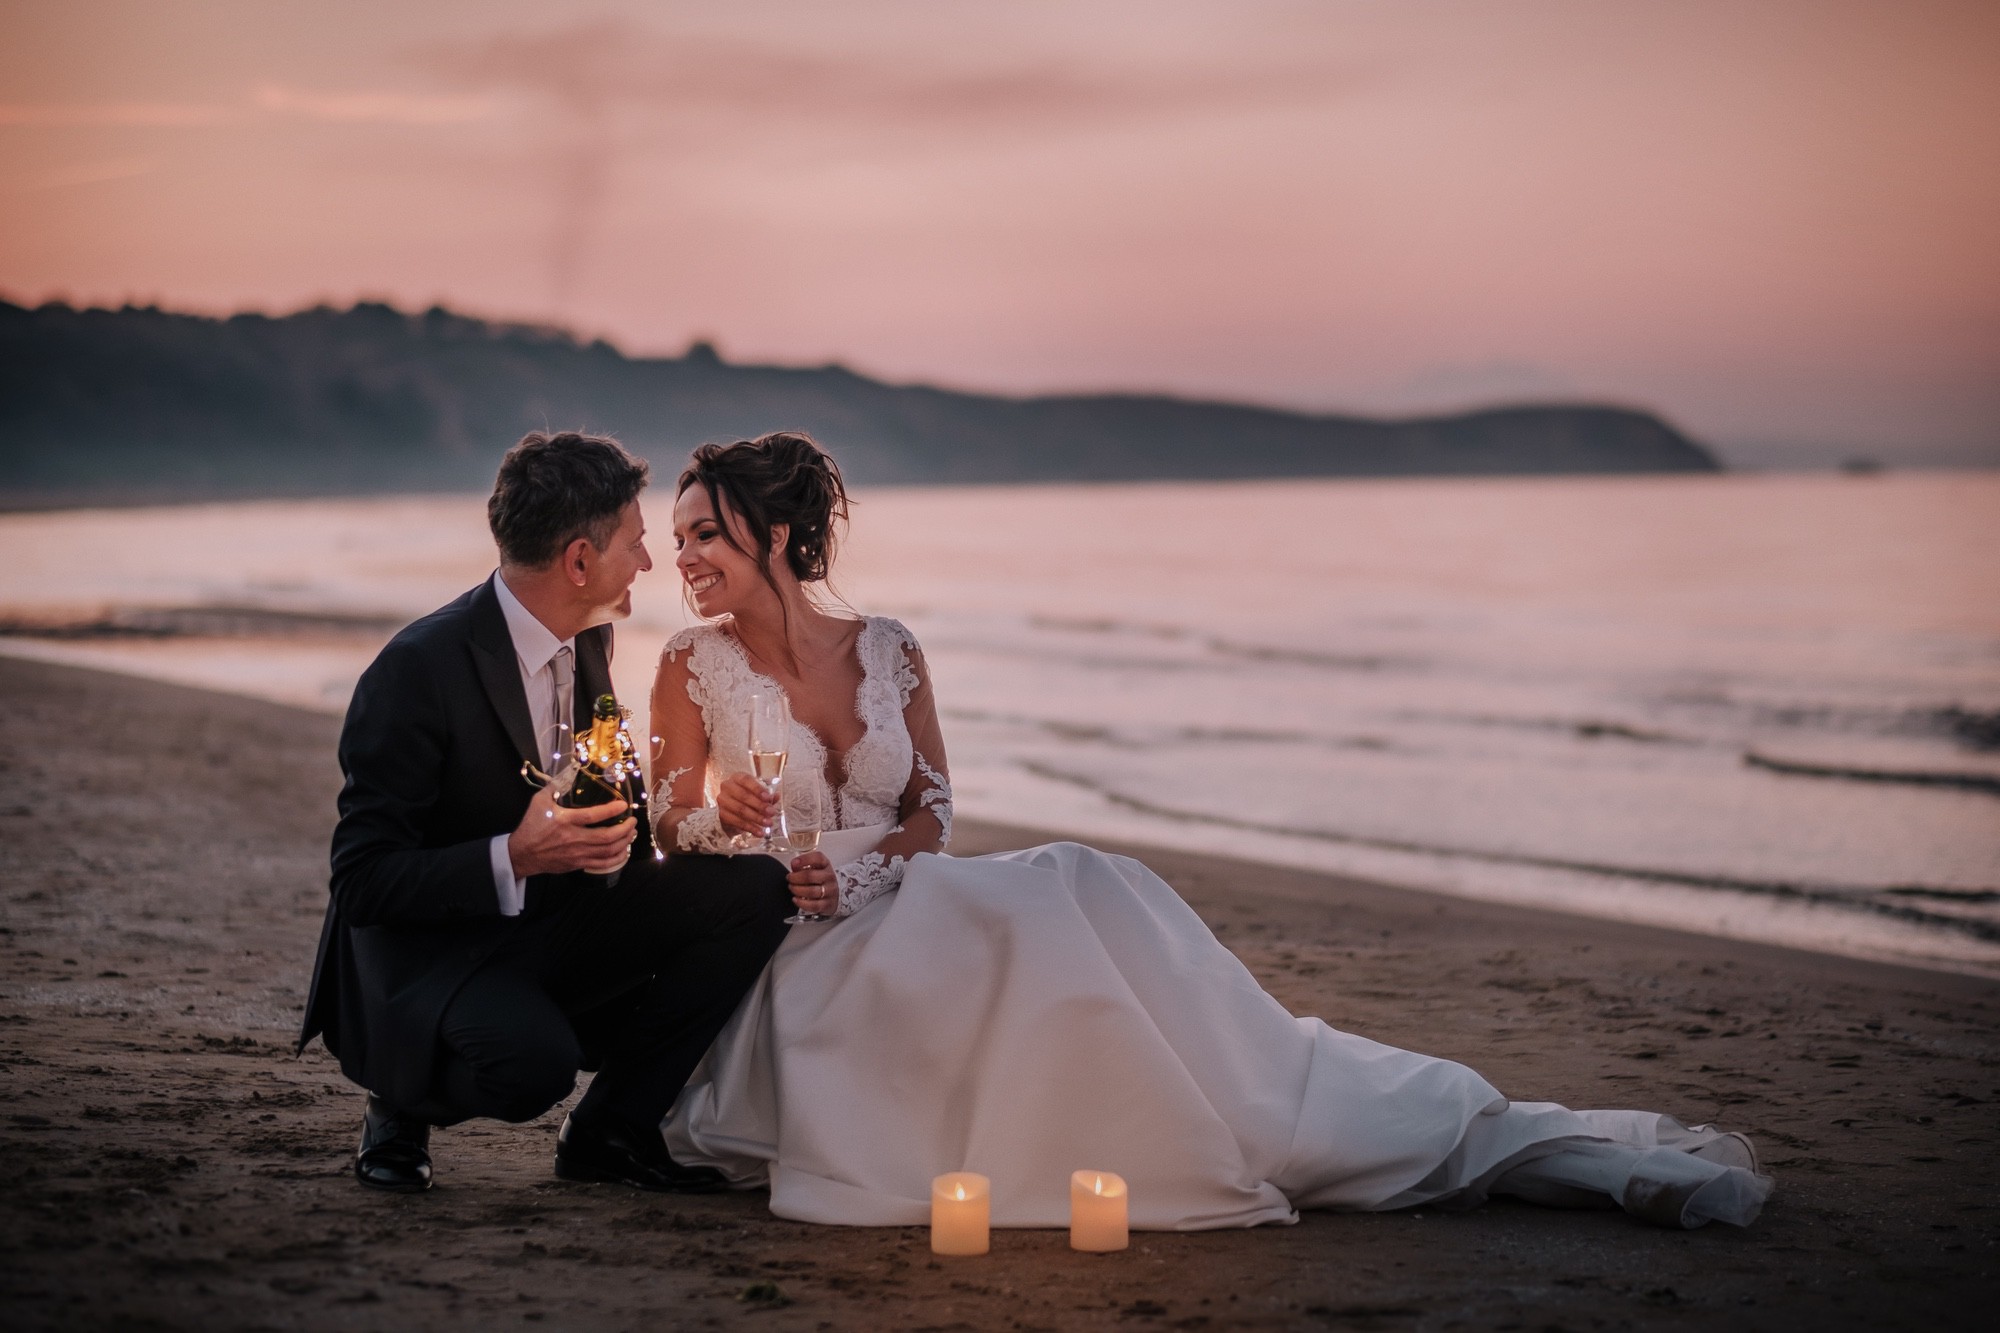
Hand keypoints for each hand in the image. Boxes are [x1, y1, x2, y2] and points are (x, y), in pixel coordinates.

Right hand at [508, 785, 635, 877]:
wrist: (521, 854)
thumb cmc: (531, 826)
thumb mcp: (539, 802)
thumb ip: (555, 787)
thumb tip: (570, 772)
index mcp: (565, 821)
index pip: (593, 816)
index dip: (611, 810)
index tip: (623, 805)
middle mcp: (574, 838)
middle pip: (607, 837)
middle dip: (625, 829)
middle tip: (633, 821)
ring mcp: (577, 854)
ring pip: (608, 851)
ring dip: (625, 842)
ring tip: (632, 833)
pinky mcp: (578, 864)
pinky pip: (602, 864)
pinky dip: (617, 858)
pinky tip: (624, 851)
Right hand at [717, 772, 779, 838]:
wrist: (732, 811)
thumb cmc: (747, 797)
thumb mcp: (758, 794)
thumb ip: (767, 795)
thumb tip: (776, 796)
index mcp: (737, 778)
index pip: (746, 780)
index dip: (758, 789)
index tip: (768, 797)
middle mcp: (727, 787)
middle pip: (744, 796)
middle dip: (760, 805)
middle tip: (771, 812)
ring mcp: (722, 801)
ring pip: (740, 810)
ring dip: (756, 818)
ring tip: (767, 823)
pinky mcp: (721, 815)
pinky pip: (737, 822)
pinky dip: (750, 828)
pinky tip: (759, 832)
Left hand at [787, 850, 837, 916]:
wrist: (832, 896)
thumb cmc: (819, 880)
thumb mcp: (814, 869)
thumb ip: (802, 866)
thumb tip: (794, 865)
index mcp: (826, 865)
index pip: (818, 858)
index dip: (804, 859)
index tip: (793, 863)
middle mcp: (829, 877)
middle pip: (810, 876)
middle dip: (795, 877)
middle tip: (789, 878)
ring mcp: (830, 891)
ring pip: (811, 891)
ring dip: (797, 890)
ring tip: (792, 888)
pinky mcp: (827, 904)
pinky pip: (813, 905)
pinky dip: (801, 903)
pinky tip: (795, 899)